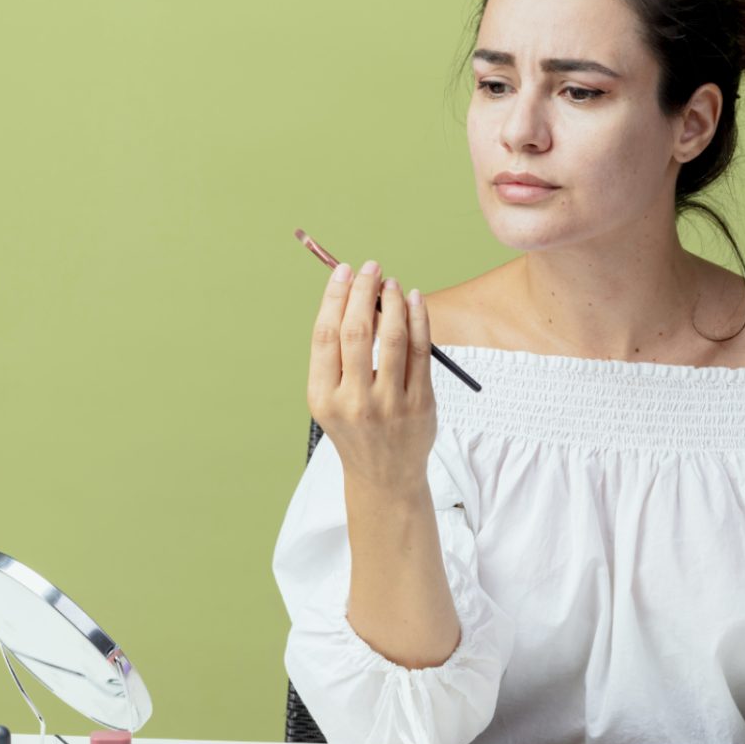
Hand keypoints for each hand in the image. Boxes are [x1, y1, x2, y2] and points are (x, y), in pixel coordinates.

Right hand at [307, 259, 436, 486]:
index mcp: (323, 397)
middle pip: (358, 332)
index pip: (326, 335)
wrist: (384, 476)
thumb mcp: (332, 398)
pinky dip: (419, 320)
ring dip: (394, 302)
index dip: (335, 297)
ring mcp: (390, 405)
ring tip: (392, 282)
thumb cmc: (355, 427)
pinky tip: (415, 300)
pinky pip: (422, 352)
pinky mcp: (421, 405)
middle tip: (371, 267)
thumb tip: (353, 295)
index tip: (344, 271)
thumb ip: (337, 355)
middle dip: (364, 291)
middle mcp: (354, 402)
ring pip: (394, 338)